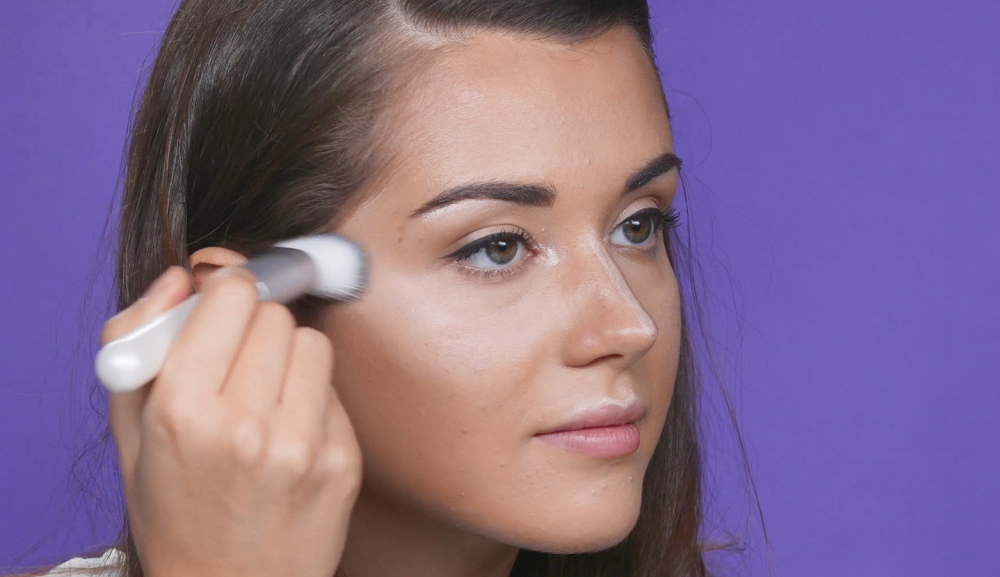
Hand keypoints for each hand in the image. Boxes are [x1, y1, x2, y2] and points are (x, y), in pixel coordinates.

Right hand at [102, 266, 361, 576]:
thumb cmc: (175, 511)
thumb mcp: (129, 433)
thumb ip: (138, 343)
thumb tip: (182, 278)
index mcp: (183, 414)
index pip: (232, 297)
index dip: (226, 293)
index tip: (222, 305)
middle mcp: (247, 428)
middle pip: (276, 315)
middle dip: (254, 327)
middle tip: (238, 361)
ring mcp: (302, 447)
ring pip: (312, 343)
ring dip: (289, 357)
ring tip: (266, 396)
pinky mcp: (343, 461)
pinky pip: (335, 390)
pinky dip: (313, 398)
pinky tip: (289, 432)